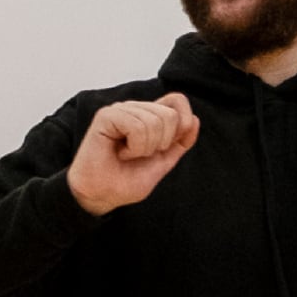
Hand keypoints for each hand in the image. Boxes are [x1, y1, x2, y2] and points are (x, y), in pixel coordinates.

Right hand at [67, 93, 199, 215]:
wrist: (102, 196)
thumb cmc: (126, 180)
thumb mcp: (163, 162)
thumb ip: (180, 142)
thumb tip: (194, 120)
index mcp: (150, 115)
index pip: (178, 100)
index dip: (182, 124)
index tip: (166, 147)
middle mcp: (136, 108)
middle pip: (170, 115)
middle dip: (162, 144)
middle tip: (140, 154)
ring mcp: (121, 110)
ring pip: (155, 122)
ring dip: (145, 149)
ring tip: (128, 154)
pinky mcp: (107, 116)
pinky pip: (137, 127)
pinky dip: (134, 147)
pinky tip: (120, 152)